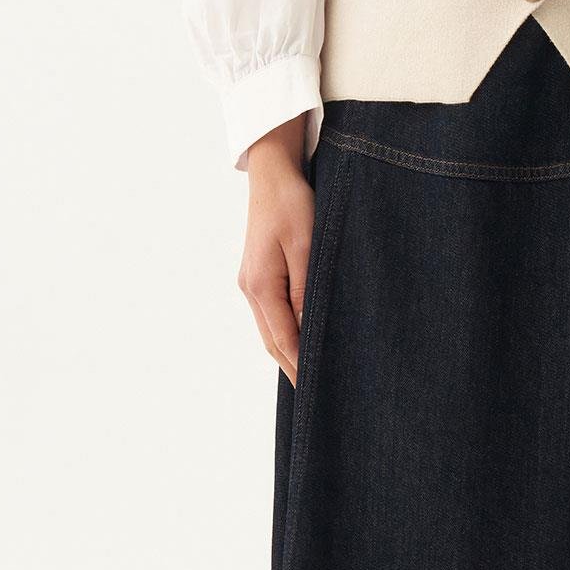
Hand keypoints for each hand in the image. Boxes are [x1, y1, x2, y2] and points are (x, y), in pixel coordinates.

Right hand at [239, 114, 313, 384]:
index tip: (318, 392)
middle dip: (293, 367)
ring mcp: (252, 282)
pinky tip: (302, 340)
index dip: (301, 366)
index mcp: (261, 285)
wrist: (273, 172)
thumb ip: (306, 289)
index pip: (283, 339)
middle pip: (273, 341)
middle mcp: (251, 288)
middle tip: (318, 397)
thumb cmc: (293, 203)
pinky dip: (286, 333)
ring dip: (289, 352)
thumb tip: (310, 328)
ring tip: (313, 376)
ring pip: (270, 330)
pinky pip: (271, 314)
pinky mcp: (259, 274)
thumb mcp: (306, 244)